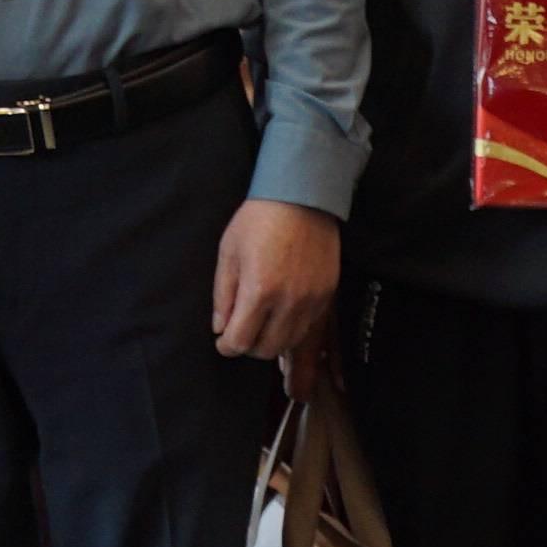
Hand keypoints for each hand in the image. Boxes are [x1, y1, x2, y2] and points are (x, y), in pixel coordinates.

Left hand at [211, 196, 344, 362]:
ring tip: (261, 324)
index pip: (241, 341)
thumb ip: (223, 294)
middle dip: (248, 346)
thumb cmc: (259, 220)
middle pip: (267, 349)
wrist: (302, 197)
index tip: (222, 341)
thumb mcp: (229, 252)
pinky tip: (281, 313)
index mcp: (259, 291)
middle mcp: (288, 301)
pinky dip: (292, 328)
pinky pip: (308, 326)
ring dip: (271, 340)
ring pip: (290, 342)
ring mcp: (311, 300)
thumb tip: (220, 327)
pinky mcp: (327, 294)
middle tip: (240, 332)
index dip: (227, 346)